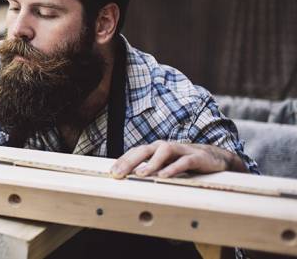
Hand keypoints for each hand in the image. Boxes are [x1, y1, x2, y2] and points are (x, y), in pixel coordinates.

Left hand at [110, 140, 246, 178]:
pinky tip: (164, 176)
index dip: (123, 160)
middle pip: (144, 149)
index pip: (136, 152)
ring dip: (151, 163)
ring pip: (164, 151)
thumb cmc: (185, 163)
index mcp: (156, 149)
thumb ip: (151, 170)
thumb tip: (130, 179)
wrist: (216, 159)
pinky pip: (184, 161)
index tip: (112, 172)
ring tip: (141, 174)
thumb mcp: (166, 166)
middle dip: (130, 161)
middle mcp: (166, 147)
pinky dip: (173, 168)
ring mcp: (182, 150)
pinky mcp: (197, 157)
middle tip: (118, 173)